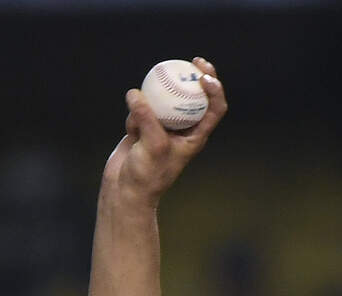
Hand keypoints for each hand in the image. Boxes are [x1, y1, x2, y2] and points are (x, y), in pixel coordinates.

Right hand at [102, 57, 227, 206]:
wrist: (125, 190)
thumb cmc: (147, 174)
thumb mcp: (152, 145)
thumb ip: (147, 117)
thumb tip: (136, 93)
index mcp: (196, 136)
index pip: (215, 109)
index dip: (215, 90)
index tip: (204, 75)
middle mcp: (183, 130)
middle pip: (195, 97)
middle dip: (196, 77)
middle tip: (194, 60)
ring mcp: (163, 127)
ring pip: (163, 101)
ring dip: (153, 100)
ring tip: (146, 103)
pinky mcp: (144, 128)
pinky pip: (140, 110)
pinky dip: (134, 116)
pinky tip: (131, 131)